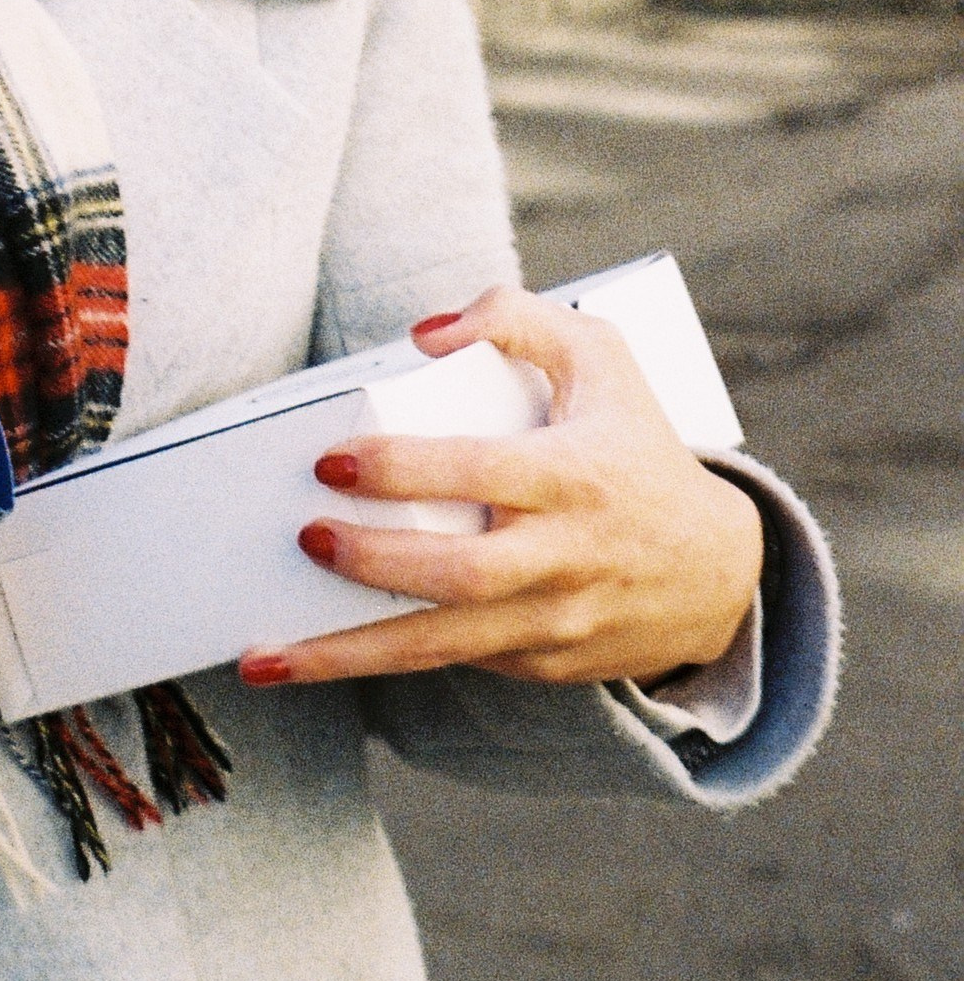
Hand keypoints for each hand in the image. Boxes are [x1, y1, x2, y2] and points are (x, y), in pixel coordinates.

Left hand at [237, 287, 764, 693]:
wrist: (717, 571)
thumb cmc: (637, 444)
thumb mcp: (598, 354)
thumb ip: (513, 317)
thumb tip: (421, 334)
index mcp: (574, 474)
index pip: (479, 473)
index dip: (401, 469)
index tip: (330, 462)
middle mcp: (565, 557)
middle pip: (457, 576)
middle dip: (371, 562)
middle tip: (304, 537)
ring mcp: (553, 621)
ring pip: (439, 648)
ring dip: (345, 656)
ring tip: (263, 659)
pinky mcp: (540, 663)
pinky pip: (454, 663)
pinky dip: (385, 661)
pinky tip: (318, 657)